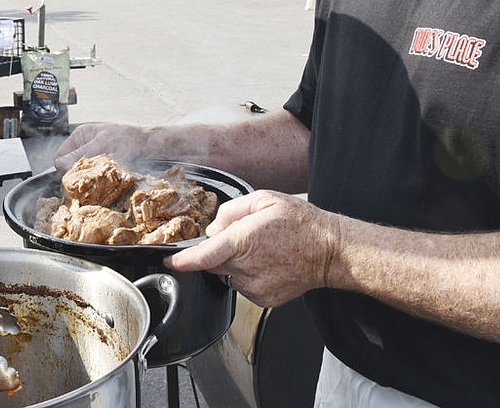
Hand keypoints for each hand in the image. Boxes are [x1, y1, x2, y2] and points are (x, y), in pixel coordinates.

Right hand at [54, 122, 151, 170]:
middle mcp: (84, 145)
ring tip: (98, 177)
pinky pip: (91, 175)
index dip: (65, 167)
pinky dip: (95, 178)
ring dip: (87, 176)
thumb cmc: (127, 138)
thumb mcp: (102, 144)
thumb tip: (59, 164)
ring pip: (81, 172)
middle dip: (77, 172)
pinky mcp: (100, 165)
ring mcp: (92, 156)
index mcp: (80, 135)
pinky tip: (103, 179)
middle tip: (89, 177)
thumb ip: (80, 154)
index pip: (60, 155)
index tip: (74, 176)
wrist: (148, 144)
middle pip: (69, 165)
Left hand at [164, 190, 338, 307]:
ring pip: (227, 276)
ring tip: (260, 250)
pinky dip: (246, 275)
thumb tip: (213, 228)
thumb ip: (231, 211)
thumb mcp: (263, 199)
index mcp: (243, 241)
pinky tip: (266, 263)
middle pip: (212, 264)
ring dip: (233, 264)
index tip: (169, 262)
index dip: (182, 261)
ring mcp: (255, 287)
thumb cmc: (301, 223)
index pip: (203, 257)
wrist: (330, 251)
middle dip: (217, 251)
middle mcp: (246, 268)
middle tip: (242, 238)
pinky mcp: (263, 299)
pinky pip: (242, 286)